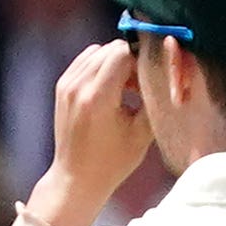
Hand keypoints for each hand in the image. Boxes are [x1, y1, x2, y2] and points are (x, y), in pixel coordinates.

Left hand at [23, 45, 151, 225]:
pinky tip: (112, 87)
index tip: (153, 76)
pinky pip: (84, 61)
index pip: (121, 54)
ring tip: (128, 87)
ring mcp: (66, 84)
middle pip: (109, 50)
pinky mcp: (62, 87)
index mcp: (98, 97)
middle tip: (143, 84)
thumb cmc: (114, 160)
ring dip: (116, 62)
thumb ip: (153, 100)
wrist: (77, 176)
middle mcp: (78, 85)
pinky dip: (101, 66)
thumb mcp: (142, 132)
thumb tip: (162, 77)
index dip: (142, 59)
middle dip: (130, 60)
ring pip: (96, 52)